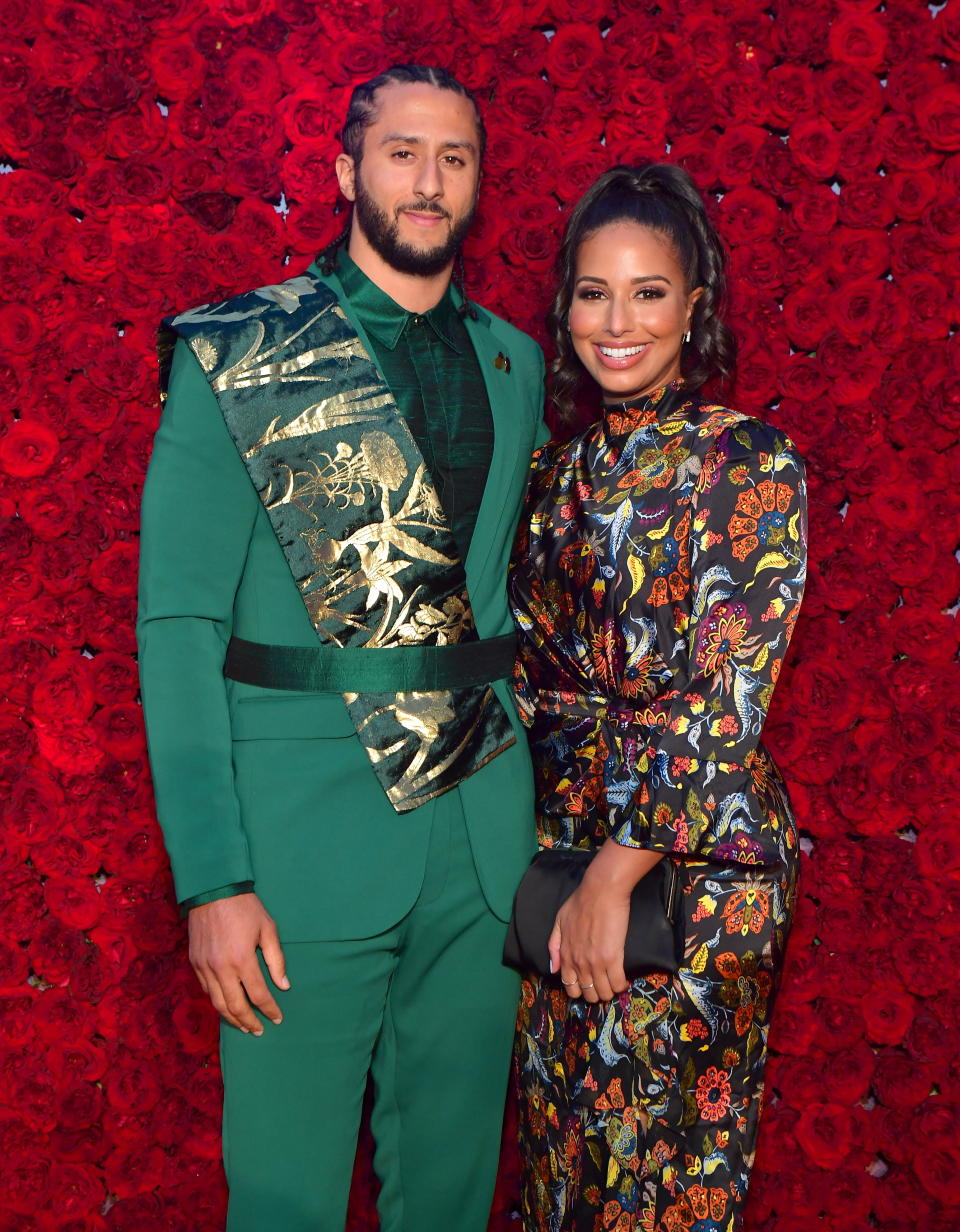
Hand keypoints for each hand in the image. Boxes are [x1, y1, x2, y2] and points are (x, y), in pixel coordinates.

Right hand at [188, 892, 288, 1033]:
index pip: (258, 994)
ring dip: (231, 1018)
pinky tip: (227, 1006)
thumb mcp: (268, 929)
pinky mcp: (194, 963)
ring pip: (217, 1003)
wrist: (212, 890)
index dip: (269, 1009)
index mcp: (242, 959)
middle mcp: (221, 968)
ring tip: (243, 1025)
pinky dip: (217, 1002)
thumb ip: (276, 959)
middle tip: (259, 1030)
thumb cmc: (245, 908)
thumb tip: (284, 985)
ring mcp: (204, 967)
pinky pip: (206, 990)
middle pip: (235, 1006)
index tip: (277, 1018)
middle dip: (249, 1022)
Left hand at [548, 842, 664, 1004]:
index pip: (570, 987)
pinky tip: (624, 979)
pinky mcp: (613, 958)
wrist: (601, 891)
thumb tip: (553, 969)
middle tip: (604, 984)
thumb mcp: (559, 921)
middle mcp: (578, 963)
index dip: (581, 991)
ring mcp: (595, 963)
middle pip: (588, 995)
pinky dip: (621, 985)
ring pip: (604, 993)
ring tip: (615, 982)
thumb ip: (554, 946)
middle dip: (596, 993)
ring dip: (610, 991)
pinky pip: (617, 984)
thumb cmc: (581, 902)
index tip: (590, 985)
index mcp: (565, 955)